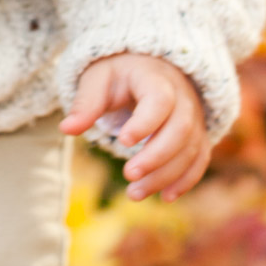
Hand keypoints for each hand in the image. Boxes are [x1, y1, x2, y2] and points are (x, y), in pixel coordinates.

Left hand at [61, 53, 209, 201]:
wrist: (148, 68)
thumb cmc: (119, 75)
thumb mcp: (98, 80)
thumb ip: (86, 104)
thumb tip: (66, 129)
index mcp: (155, 78)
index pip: (160, 100)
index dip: (146, 122)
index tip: (123, 141)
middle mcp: (182, 97)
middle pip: (180, 129)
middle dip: (156, 156)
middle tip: (129, 175)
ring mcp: (193, 117)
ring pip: (190, 148)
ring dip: (165, 175)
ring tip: (134, 194)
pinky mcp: (196, 135)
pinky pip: (199, 159)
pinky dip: (186, 180)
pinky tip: (165, 197)